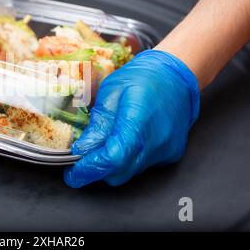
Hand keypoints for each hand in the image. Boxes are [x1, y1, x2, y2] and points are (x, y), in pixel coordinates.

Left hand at [64, 50, 199, 187]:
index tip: (74, 174)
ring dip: (114, 164)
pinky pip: (143, 165)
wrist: (176, 75)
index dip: (90, 169)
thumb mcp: (111, 92)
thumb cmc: (143, 77)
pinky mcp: (171, 154)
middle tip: (84, 159)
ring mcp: (166, 149)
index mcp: (138, 122)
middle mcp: (156, 141)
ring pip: (130, 171)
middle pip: (119, 172)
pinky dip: (130, 159)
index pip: (112, 158)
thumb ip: (98, 124)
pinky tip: (127, 140)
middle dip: (97, 170)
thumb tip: (83, 149)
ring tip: (107, 142)